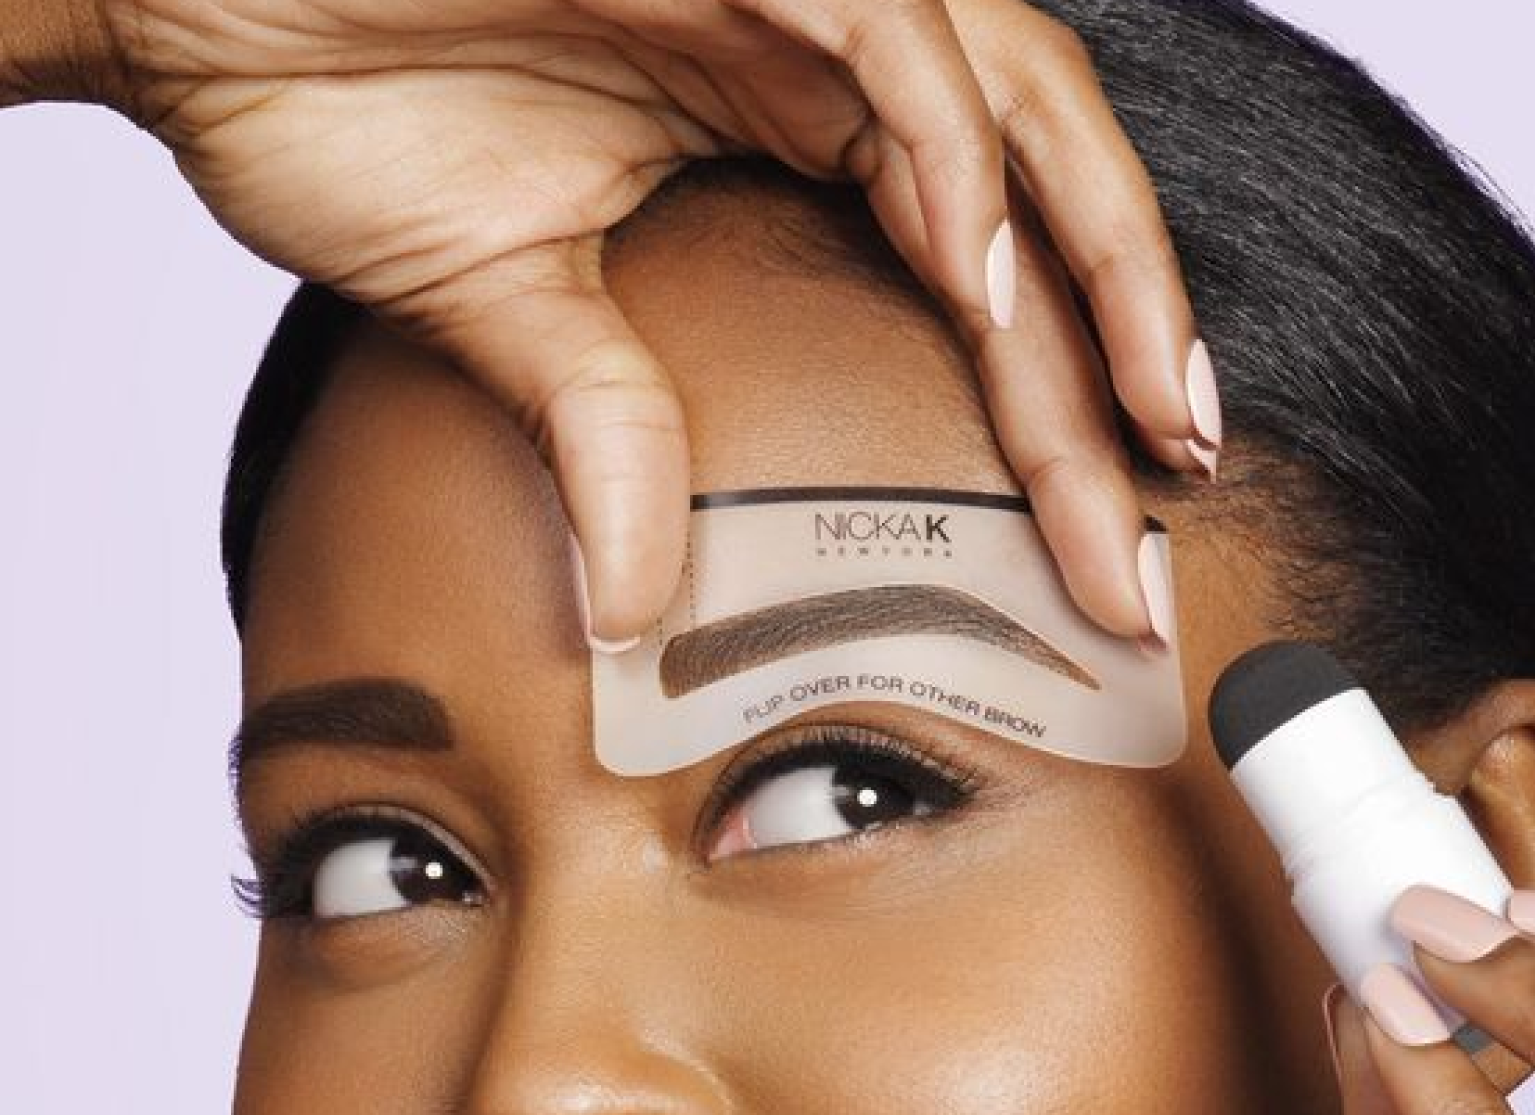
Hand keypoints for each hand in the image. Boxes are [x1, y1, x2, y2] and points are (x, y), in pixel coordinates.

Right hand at [70, 0, 1212, 643]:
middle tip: (1179, 506)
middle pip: (1045, 198)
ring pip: (1016, 102)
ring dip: (1093, 263)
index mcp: (793, 123)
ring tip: (1147, 422)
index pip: (984, 280)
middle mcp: (822, 44)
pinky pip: (887, 33)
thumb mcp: (511, 301)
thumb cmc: (324, 83)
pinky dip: (945, 152)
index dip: (1064, 418)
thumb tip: (640, 605)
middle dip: (1128, 359)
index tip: (1117, 558)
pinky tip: (976, 279)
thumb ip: (609, 427)